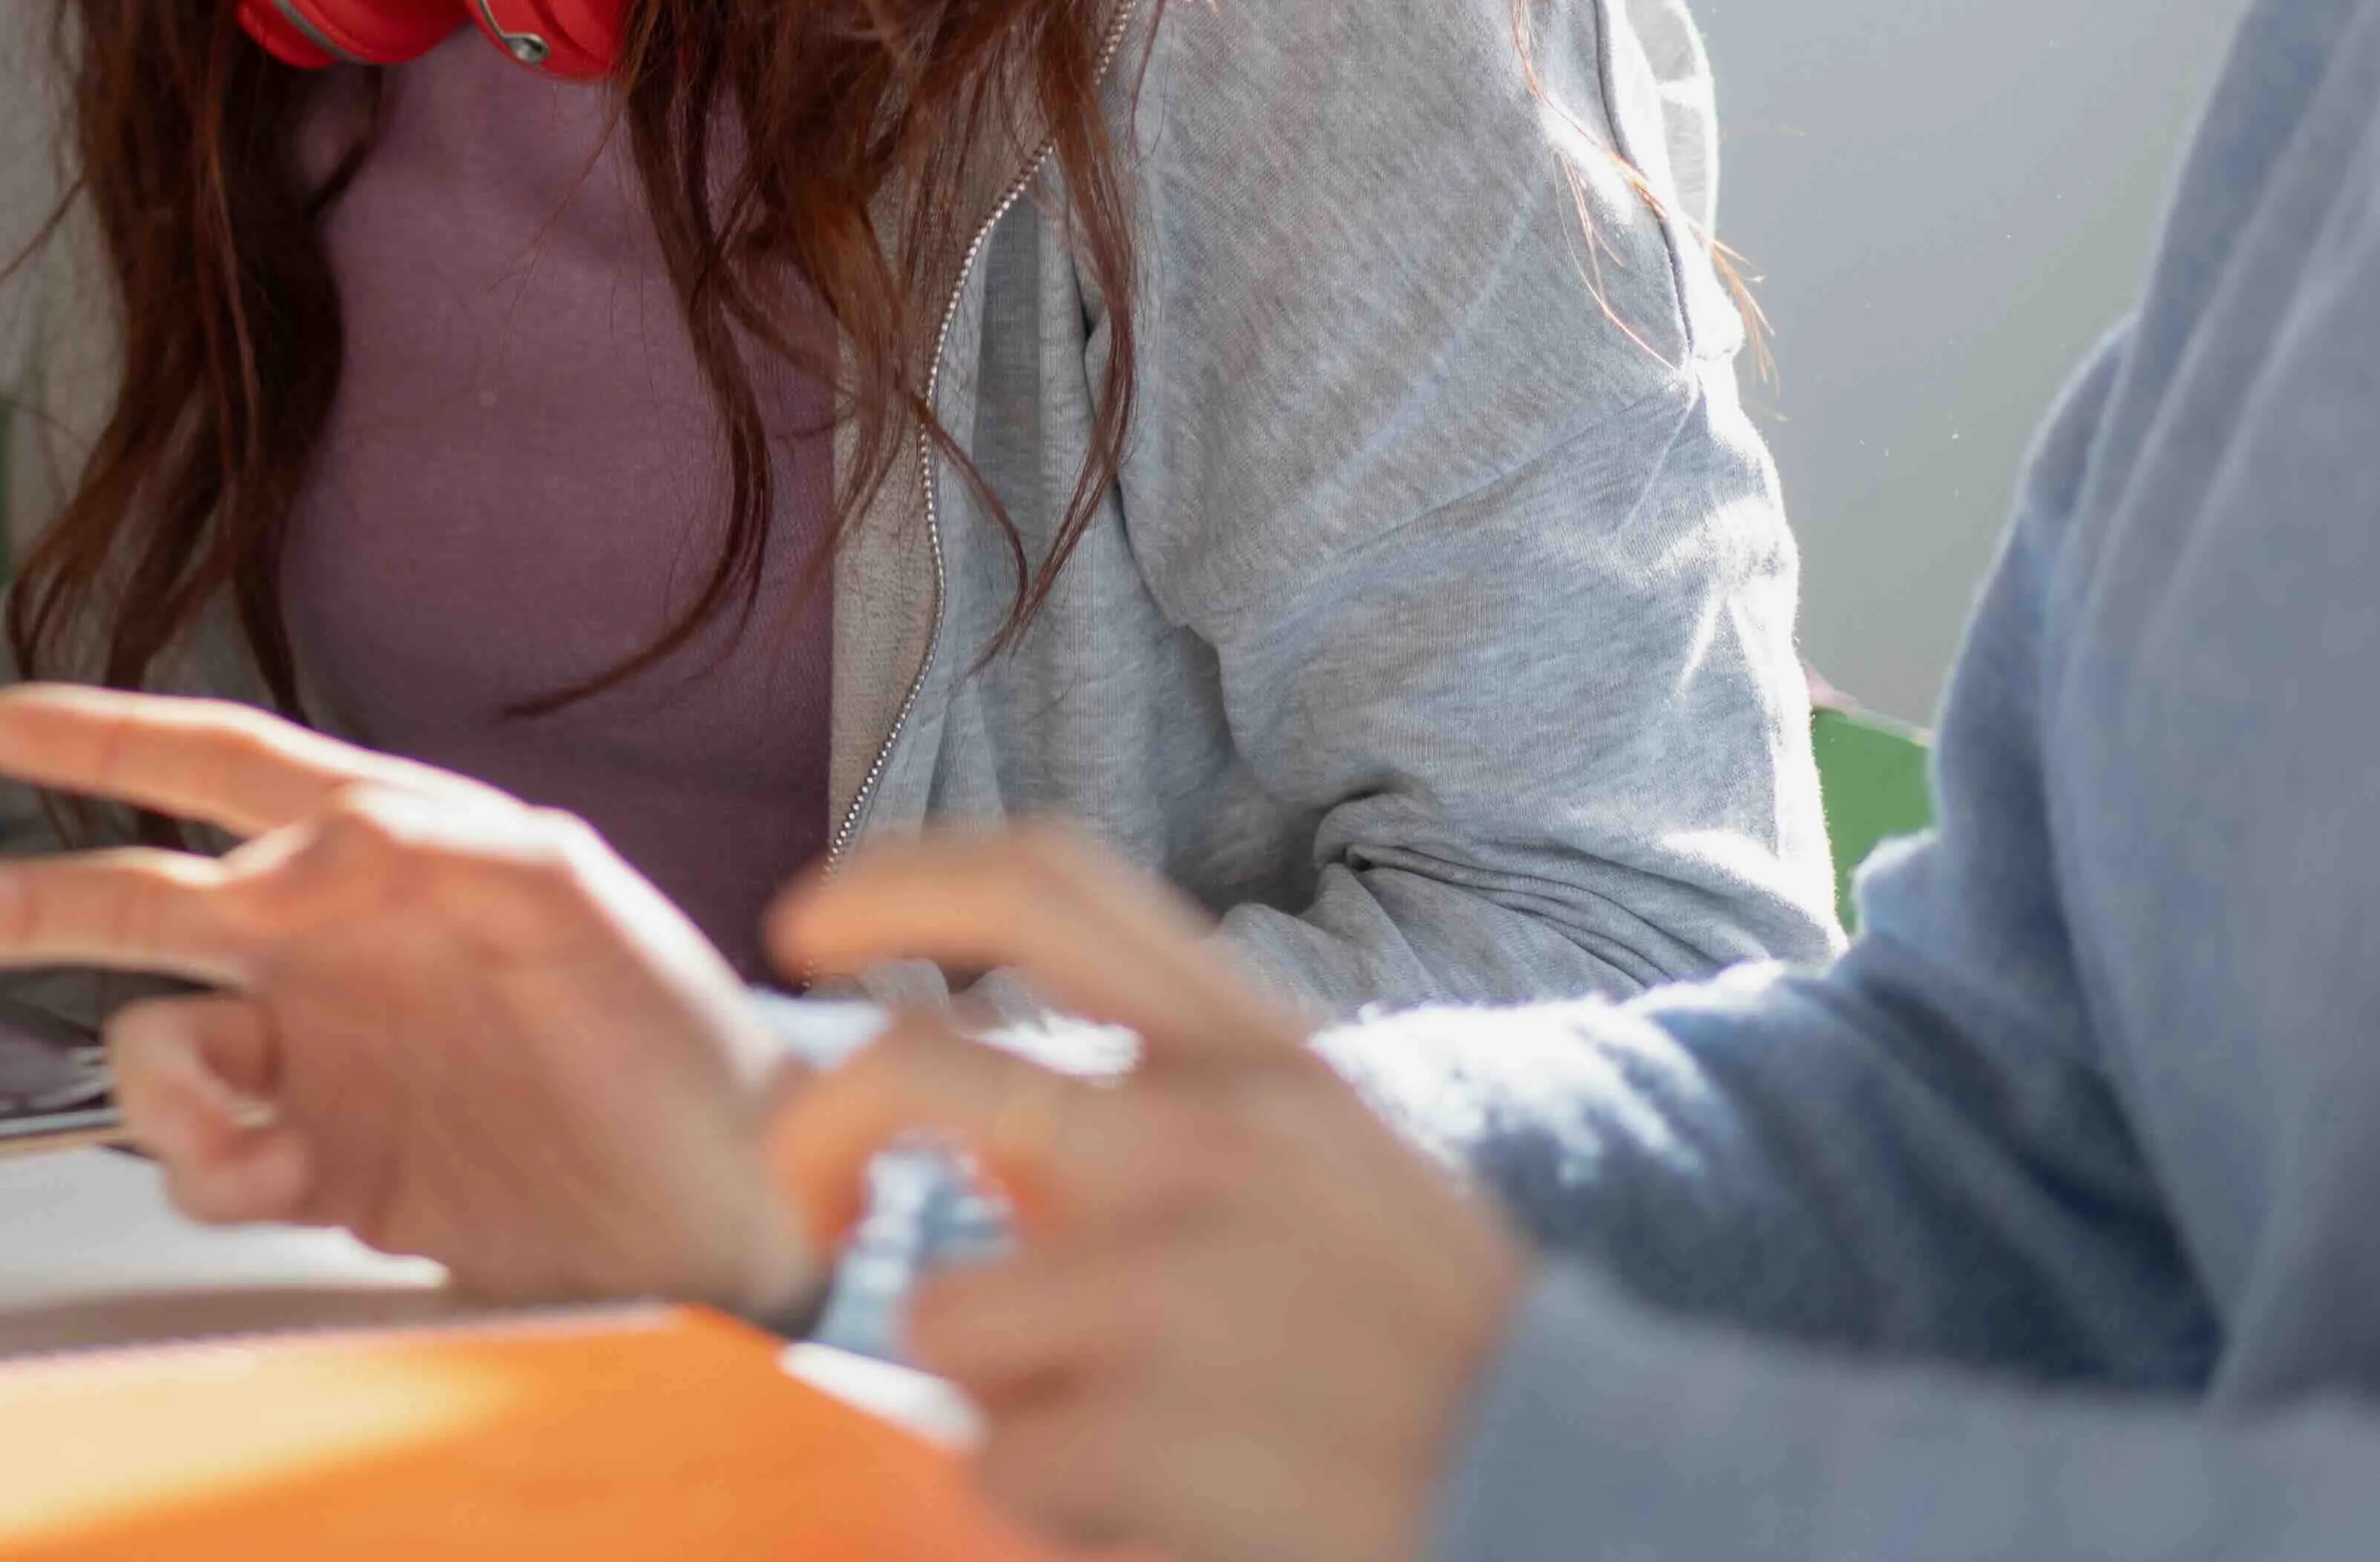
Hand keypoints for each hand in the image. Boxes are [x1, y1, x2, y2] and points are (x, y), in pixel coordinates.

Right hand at [0, 683, 811, 1313]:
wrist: (727, 1210)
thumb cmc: (677, 1031)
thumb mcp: (566, 894)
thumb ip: (426, 846)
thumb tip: (293, 851)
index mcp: (382, 852)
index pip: (223, 768)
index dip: (110, 738)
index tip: (2, 720)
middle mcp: (332, 949)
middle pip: (146, 906)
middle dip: (34, 904)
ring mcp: (322, 1062)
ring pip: (161, 1053)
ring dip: (163, 1087)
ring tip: (238, 1125)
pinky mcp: (329, 1172)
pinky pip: (209, 1166)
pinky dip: (215, 1174)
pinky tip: (280, 1176)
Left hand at [759, 827, 1527, 1561]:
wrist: (1582, 1491)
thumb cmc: (1426, 1337)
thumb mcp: (1325, 1156)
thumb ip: (1169, 1112)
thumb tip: (983, 1143)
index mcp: (1258, 1049)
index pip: (1047, 883)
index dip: (893, 881)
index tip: (797, 923)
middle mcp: (1207, 1133)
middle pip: (907, 1073)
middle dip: (810, 1141)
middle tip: (805, 1213)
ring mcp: (1171, 1279)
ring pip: (939, 1315)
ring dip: (995, 1392)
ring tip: (1127, 1433)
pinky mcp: (1145, 1429)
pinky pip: (995, 1464)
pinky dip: (1045, 1506)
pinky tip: (1162, 1510)